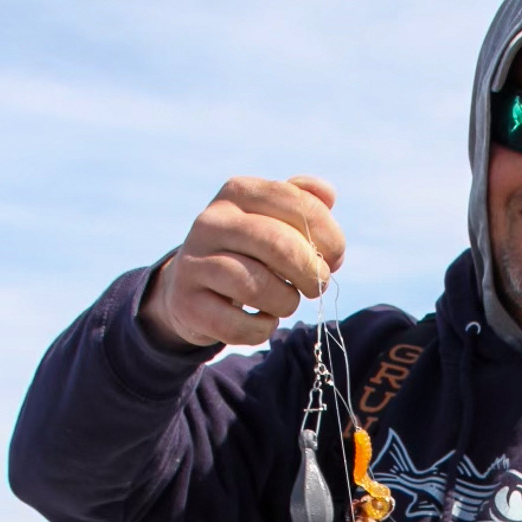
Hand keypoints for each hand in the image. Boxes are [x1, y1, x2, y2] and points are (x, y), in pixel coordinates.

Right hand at [139, 175, 345, 350]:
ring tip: (287, 302)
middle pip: (278, 245)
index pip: (296, 204)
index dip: (329, 235)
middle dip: (311, 272)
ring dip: (286, 302)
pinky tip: (264, 321)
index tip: (335, 258)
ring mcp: (194, 263)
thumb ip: (303, 202)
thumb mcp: (272, 218)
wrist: (190, 285)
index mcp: (238, 192)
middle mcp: (211, 222)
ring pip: (256, 286)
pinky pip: (237, 325)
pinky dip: (261, 329)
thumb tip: (328, 196)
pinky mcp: (187, 304)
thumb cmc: (248, 251)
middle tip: (317, 286)